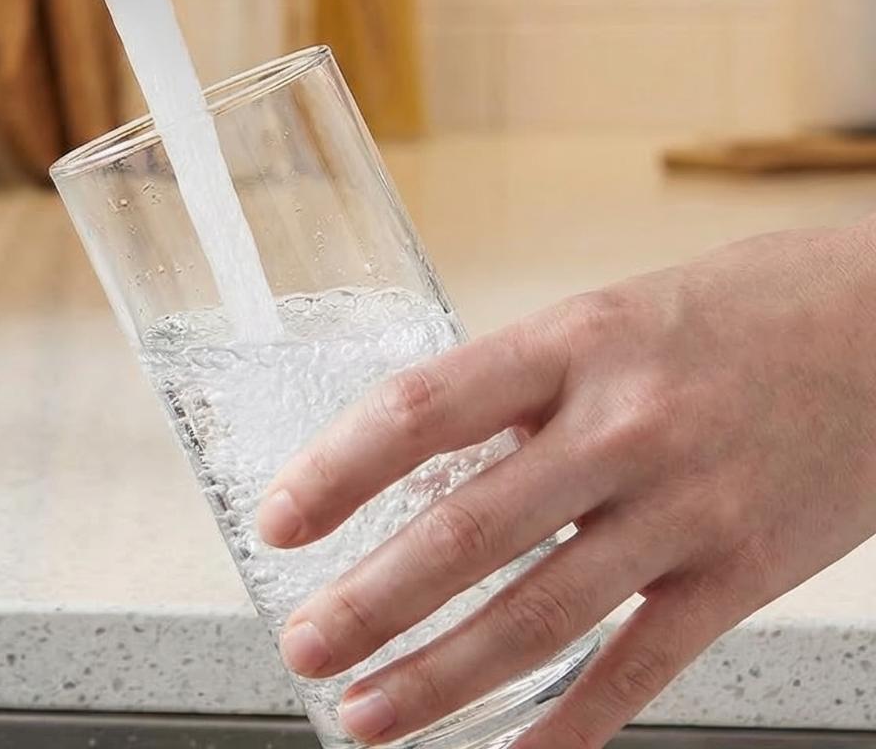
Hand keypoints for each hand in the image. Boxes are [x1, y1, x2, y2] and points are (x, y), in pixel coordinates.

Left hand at [256, 219, 875, 748]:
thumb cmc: (731, 315)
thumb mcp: (608, 319)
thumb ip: (523, 392)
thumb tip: (422, 462)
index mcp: (570, 344)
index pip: (422, 411)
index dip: (337, 472)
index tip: (280, 521)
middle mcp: (619, 426)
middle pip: (466, 532)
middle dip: (369, 602)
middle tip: (303, 644)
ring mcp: (684, 508)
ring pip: (538, 615)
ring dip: (439, 678)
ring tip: (366, 715)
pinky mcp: (742, 576)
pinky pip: (639, 669)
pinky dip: (567, 727)